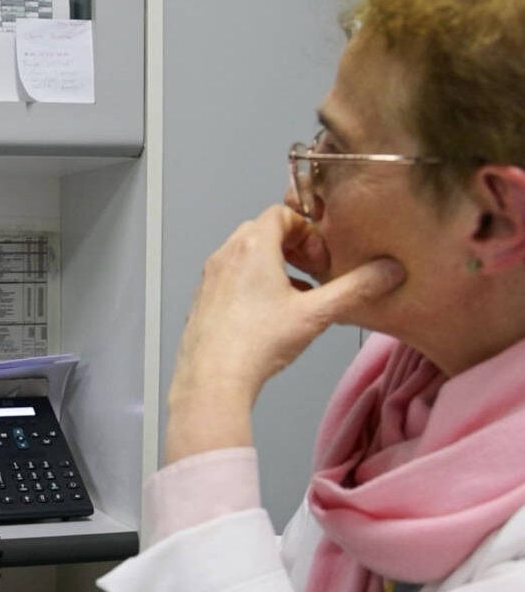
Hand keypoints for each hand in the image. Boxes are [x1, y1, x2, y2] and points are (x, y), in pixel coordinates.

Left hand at [165, 205, 404, 460]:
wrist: (212, 379)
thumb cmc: (257, 343)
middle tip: (311, 268)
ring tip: (296, 293)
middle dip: (290, 244)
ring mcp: (210, 278)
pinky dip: (252, 283)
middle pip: (261, 231)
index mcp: (252, 247)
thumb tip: (388, 270)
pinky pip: (230, 278)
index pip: (280, 212)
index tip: (320, 251)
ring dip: (272, 265)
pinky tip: (271, 313)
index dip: (306, 226)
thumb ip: (356, 288)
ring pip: (244, 255)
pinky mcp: (203, 300)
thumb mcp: (316, 313)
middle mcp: (226, 256)